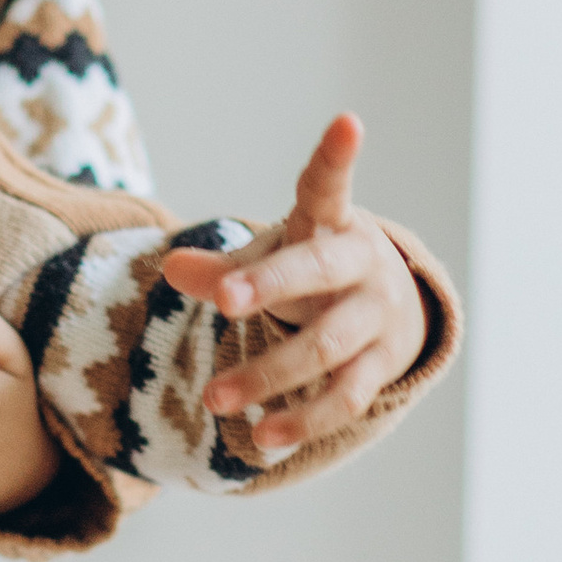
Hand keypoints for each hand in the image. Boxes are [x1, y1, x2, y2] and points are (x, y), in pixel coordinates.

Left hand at [160, 113, 425, 456]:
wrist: (390, 307)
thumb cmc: (311, 268)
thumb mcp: (270, 257)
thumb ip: (223, 268)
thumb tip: (171, 268)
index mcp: (331, 223)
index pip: (329, 186)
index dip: (337, 156)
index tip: (349, 122)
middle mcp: (361, 264)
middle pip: (317, 272)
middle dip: (270, 286)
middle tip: (224, 300)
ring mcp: (377, 316)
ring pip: (325, 348)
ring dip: (267, 374)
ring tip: (213, 400)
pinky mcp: (384, 365)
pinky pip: (344, 398)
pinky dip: (302, 420)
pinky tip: (262, 439)